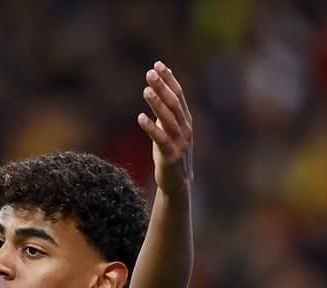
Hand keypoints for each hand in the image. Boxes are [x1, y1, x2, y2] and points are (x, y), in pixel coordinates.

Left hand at [137, 62, 192, 194]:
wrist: (177, 184)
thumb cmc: (170, 154)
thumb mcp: (169, 129)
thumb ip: (166, 111)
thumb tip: (157, 88)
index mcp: (185, 120)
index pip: (178, 95)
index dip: (169, 79)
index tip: (158, 64)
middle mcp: (185, 129)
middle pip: (174, 104)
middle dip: (163, 87)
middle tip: (150, 73)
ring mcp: (180, 143)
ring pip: (169, 119)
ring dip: (158, 104)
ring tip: (146, 90)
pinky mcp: (171, 157)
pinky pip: (161, 139)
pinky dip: (151, 128)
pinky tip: (140, 117)